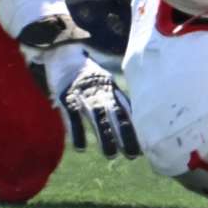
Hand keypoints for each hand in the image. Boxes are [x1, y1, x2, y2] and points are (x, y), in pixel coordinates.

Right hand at [24, 38, 138, 157]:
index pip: (126, 108)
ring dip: (105, 136)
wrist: (62, 52)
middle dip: (125, 135)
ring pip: (97, 117)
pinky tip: (81, 148)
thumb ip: (114, 98)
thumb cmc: (85, 73)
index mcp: (111, 88)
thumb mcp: (104, 83)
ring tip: (111, 155)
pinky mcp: (65, 96)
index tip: (145, 144)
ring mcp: (83, 93)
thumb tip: (131, 118)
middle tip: (133, 154)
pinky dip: (76, 132)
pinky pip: (72, 116)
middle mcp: (100, 91)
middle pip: (115, 114)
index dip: (135, 126)